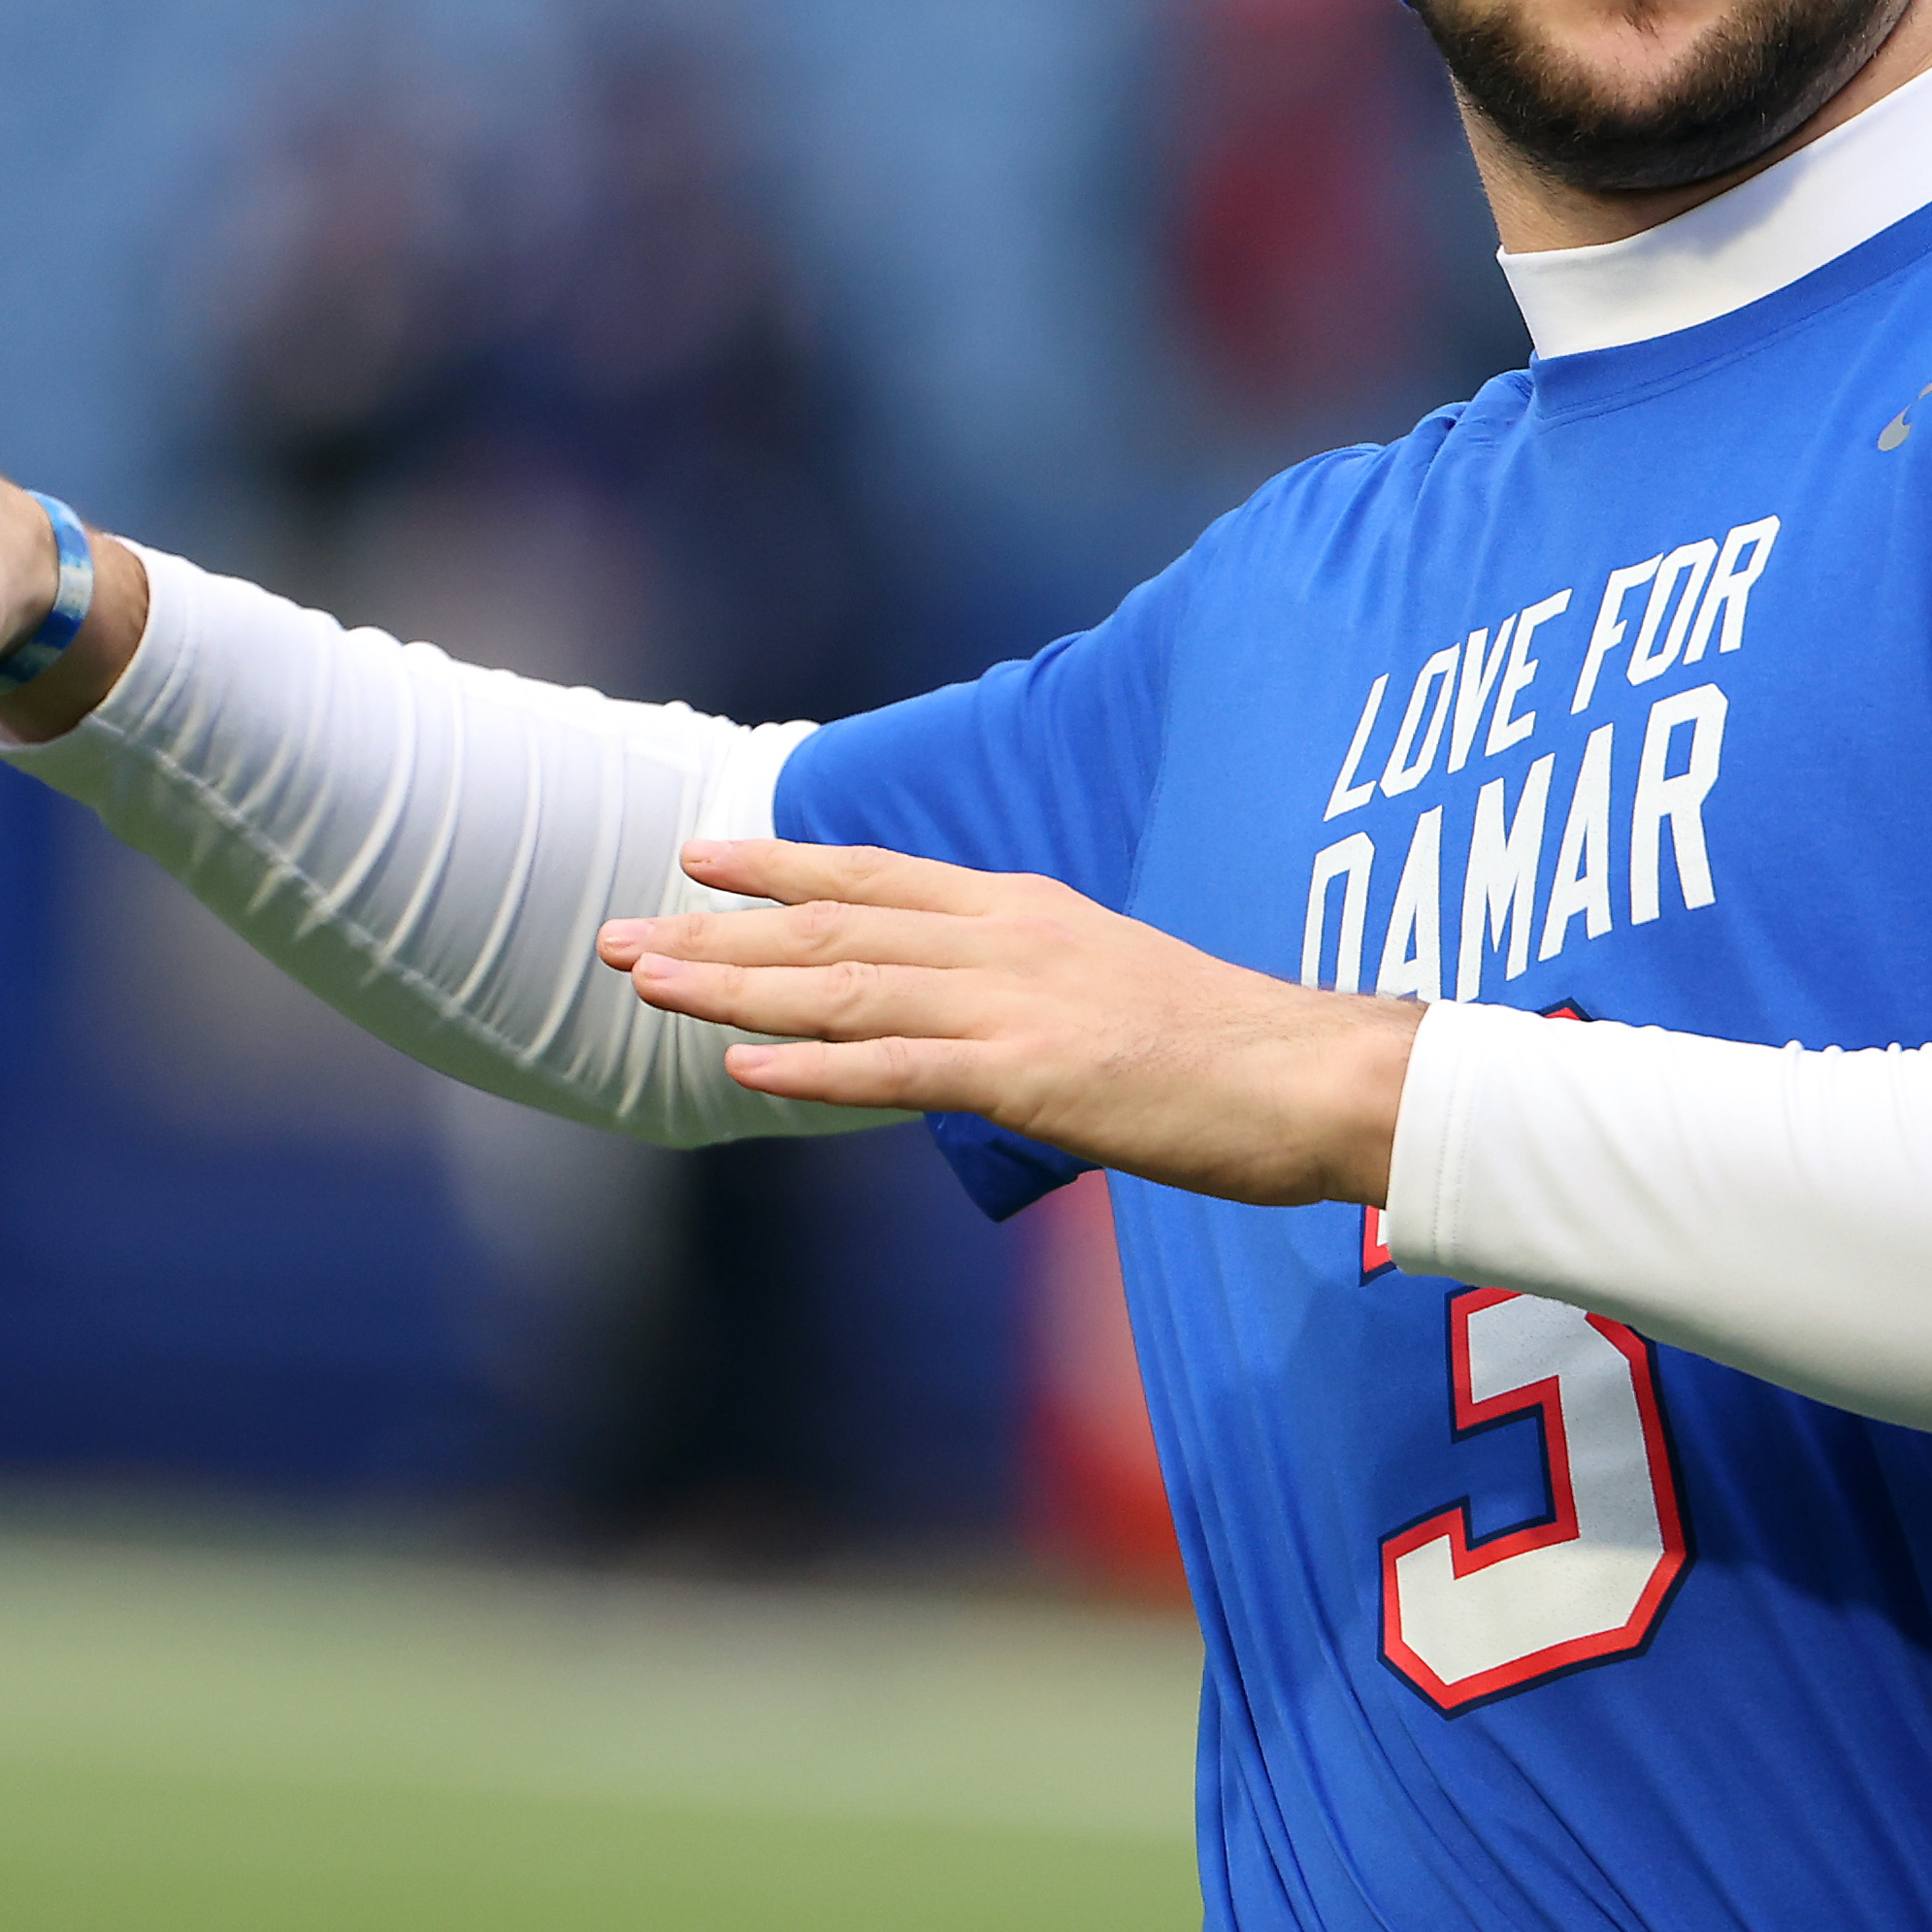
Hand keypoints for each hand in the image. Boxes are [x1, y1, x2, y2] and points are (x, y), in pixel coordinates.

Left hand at [601, 838, 1421, 1207]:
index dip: (781, 866)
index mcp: (1027, 913)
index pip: (879, 879)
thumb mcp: (1116, 990)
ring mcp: (1016, 1003)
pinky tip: (743, 1064)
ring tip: (645, 981)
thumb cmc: (1230, 1050)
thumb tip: (977, 1024)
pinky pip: (899, 1069)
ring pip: (845, 987)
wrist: (1315, 1075)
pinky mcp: (1032, 1074)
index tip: (699, 856)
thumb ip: (1032, 990)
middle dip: (717, 930)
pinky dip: (814, 1065)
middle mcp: (1007, 940)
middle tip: (617, 933)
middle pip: (835, 927)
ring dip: (733, 985)